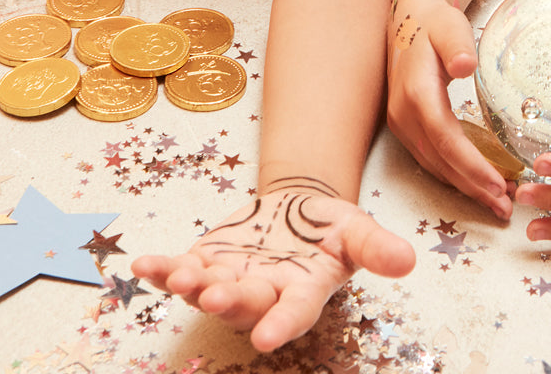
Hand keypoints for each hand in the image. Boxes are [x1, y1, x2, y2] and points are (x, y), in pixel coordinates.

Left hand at [131, 179, 414, 351]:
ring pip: (208, 291)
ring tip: (180, 275)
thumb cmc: (330, 229)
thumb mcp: (358, 231)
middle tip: (215, 295)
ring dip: (191, 286)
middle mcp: (263, 295)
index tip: (268, 338)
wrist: (297, 212)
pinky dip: (161, 269)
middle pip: (245, 305)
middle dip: (229, 301)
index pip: (293, 312)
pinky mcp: (207, 263)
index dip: (281, 324)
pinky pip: (180, 271)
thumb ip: (377, 248)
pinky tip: (142, 264)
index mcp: (302, 291)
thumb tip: (408, 260)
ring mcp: (230, 281)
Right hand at [386, 0, 513, 218]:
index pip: (446, 138)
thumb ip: (457, 44)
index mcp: (417, 93)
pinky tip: (477, 183)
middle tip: (507, 207)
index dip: (472, 165)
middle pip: (441, 161)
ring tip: (499, 201)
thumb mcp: (449, 26)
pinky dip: (455, 175)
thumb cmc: (435, 24)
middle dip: (474, 187)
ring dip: (466, 187)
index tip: (499, 184)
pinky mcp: (406, 127)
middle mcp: (405, 115)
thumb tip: (466, 65)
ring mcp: (402, 124)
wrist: (407, 22)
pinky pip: (431, 159)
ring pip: (435, 166)